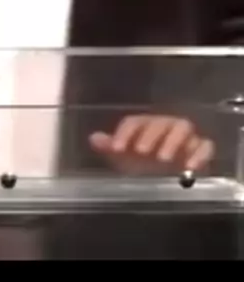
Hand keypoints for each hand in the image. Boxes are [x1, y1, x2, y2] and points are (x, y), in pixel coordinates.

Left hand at [89, 114, 214, 175]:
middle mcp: (164, 126)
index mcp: (144, 126)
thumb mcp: (125, 157)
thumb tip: (94, 139)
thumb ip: (111, 146)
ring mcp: (184, 137)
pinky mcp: (201, 149)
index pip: (134, 122)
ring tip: (163, 158)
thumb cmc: (143, 163)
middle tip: (142, 151)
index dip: (124, 133)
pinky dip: (199, 153)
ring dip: (173, 140)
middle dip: (150, 135)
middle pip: (159, 122)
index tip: (116, 148)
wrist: (167, 177)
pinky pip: (205, 145)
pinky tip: (190, 166)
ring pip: (182, 127)